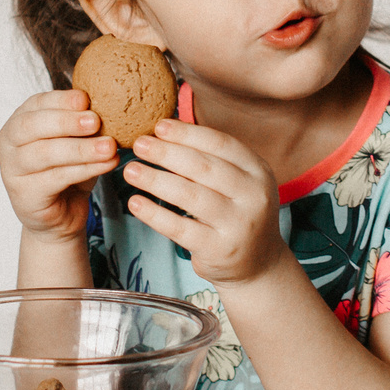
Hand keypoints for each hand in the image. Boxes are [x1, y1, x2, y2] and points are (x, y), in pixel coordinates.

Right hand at [0, 90, 116, 243]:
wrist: (60, 216)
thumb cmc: (68, 170)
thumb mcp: (74, 141)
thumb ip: (83, 123)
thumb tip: (111, 103)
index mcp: (19, 121)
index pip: (36, 103)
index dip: (60, 100)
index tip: (86, 99)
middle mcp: (9, 143)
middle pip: (32, 126)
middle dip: (66, 121)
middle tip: (96, 120)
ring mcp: (12, 170)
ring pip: (46, 153)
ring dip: (81, 148)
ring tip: (109, 146)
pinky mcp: (25, 195)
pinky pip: (57, 178)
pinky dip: (86, 169)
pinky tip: (108, 164)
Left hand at [120, 119, 290, 288]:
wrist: (258, 263)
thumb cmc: (236, 213)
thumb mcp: (238, 183)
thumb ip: (211, 160)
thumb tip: (165, 131)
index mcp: (258, 171)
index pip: (221, 143)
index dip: (187, 133)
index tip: (159, 126)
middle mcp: (253, 196)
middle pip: (203, 167)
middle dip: (166, 153)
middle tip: (139, 144)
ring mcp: (237, 224)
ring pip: (190, 195)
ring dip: (155, 180)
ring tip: (130, 171)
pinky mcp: (218, 250)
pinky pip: (180, 228)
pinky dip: (154, 214)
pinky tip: (135, 203)